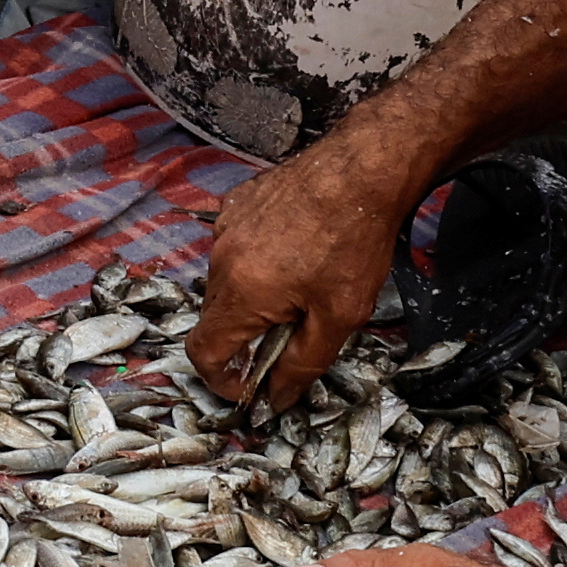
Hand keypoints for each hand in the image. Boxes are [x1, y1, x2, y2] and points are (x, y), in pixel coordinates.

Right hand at [189, 129, 432, 413]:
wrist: (363, 166)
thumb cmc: (355, 243)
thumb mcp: (339, 318)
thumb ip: (302, 365)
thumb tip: (276, 399)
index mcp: (239, 293)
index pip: (202, 353)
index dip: (222, 380)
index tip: (251, 385)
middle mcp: (220, 258)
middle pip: (217, 317)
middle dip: (249, 335)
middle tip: (296, 329)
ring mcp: (226, 225)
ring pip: (227, 280)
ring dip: (254, 295)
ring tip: (303, 282)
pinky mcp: (238, 202)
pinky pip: (236, 245)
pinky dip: (258, 259)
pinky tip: (297, 248)